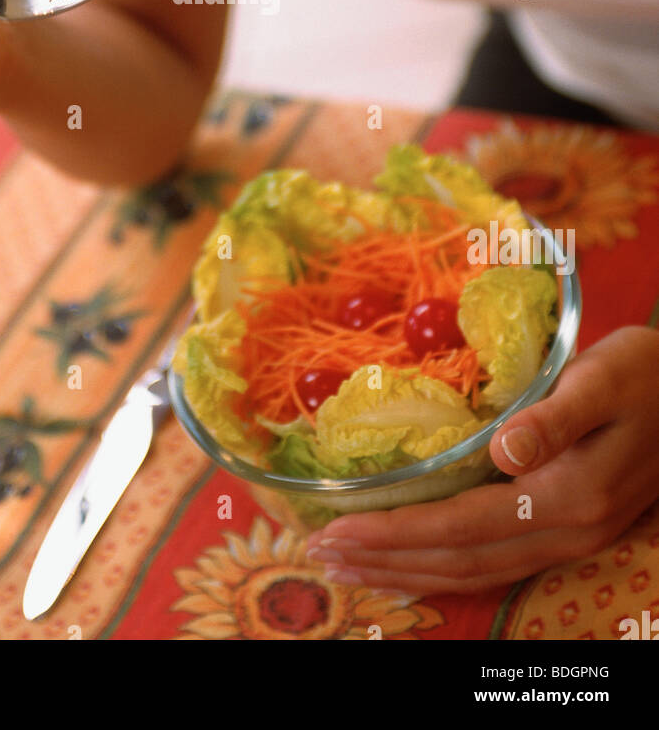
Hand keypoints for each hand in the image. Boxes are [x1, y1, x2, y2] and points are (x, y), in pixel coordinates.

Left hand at [305, 326, 658, 594]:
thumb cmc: (642, 375)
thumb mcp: (601, 380)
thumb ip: (553, 417)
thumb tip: (503, 449)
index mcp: (566, 497)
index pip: (461, 526)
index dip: (396, 531)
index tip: (338, 528)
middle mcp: (565, 532)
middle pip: (459, 561)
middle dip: (385, 560)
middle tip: (321, 555)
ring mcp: (569, 540)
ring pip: (473, 572)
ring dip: (407, 572)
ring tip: (349, 567)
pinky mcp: (567, 532)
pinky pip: (492, 564)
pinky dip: (443, 568)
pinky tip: (411, 562)